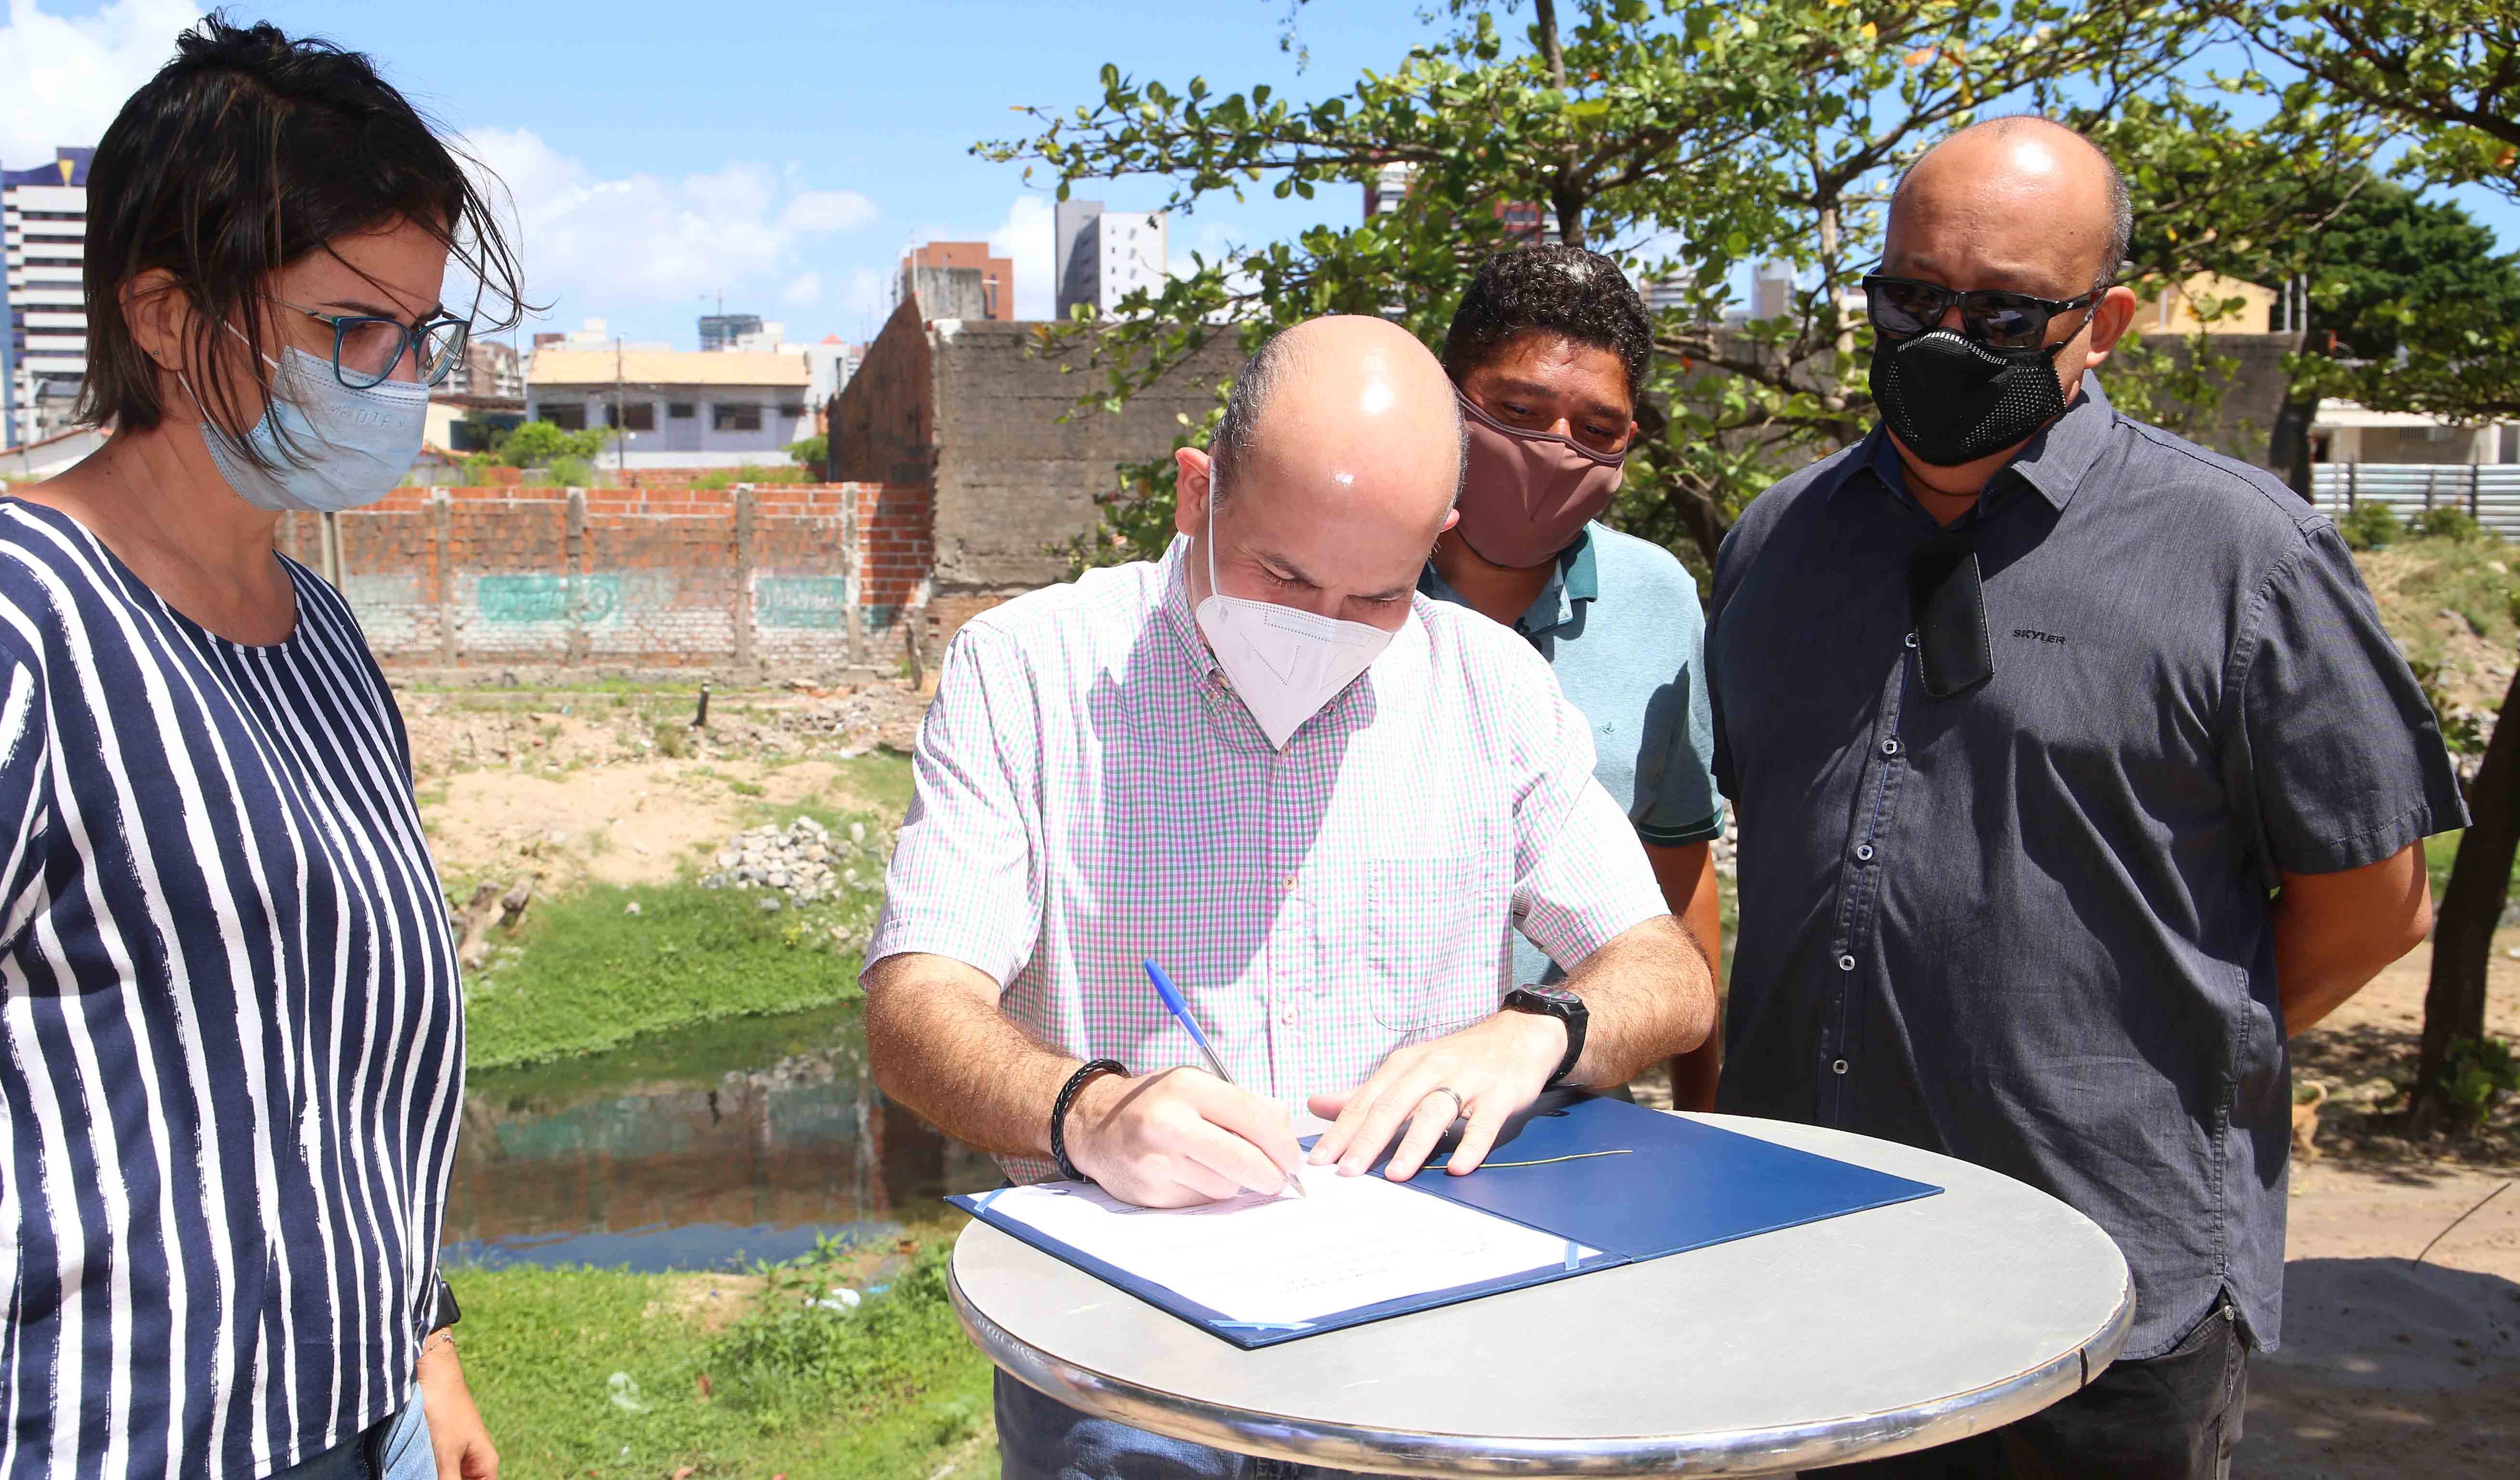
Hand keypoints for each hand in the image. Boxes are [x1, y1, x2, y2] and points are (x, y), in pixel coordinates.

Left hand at [416, 1335, 497, 1479]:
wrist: (432, 1375)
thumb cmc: (446, 1410)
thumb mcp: (446, 1453)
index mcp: (485, 1465)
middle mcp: (472, 1464)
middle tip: (426, 1473)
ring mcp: (454, 1458)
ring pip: (446, 1479)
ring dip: (432, 1476)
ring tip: (419, 1470)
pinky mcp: (438, 1451)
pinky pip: (433, 1472)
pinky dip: (424, 1473)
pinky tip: (413, 1470)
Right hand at [1067, 1066, 1304, 1207]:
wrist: (1095, 1125)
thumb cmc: (1158, 1103)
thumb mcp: (1198, 1085)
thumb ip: (1246, 1105)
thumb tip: (1285, 1136)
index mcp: (1187, 1086)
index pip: (1254, 1118)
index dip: (1283, 1145)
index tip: (1293, 1159)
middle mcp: (1169, 1122)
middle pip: (1244, 1160)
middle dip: (1271, 1175)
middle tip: (1279, 1179)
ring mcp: (1156, 1160)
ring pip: (1225, 1186)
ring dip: (1234, 1182)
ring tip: (1216, 1165)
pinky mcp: (1150, 1192)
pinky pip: (1200, 1201)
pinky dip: (1206, 1192)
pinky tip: (1191, 1175)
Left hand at [1306, 1011, 1564, 1180]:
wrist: (1517, 1036)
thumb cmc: (1456, 1059)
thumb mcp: (1407, 1069)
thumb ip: (1364, 1093)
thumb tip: (1316, 1104)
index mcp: (1404, 1065)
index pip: (1365, 1101)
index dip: (1341, 1130)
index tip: (1319, 1160)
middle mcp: (1431, 1069)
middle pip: (1393, 1105)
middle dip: (1368, 1140)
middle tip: (1347, 1172)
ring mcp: (1466, 1081)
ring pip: (1434, 1112)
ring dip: (1414, 1144)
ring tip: (1396, 1175)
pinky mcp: (1499, 1095)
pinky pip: (1484, 1124)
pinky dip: (1471, 1145)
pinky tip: (1458, 1167)